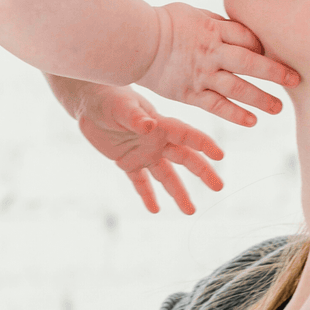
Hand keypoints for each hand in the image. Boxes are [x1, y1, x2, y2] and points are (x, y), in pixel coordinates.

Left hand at [71, 83, 223, 214]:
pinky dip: (147, 195)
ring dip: (178, 192)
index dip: (203, 144)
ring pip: (166, 175)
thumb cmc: (109, 98)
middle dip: (202, 172)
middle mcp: (157, 141)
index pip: (187, 135)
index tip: (220, 156)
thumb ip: (135, 117)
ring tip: (190, 211)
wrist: (89, 102)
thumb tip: (150, 125)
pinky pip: (140, 182)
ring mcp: (144, 153)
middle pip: (184, 158)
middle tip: (218, 187)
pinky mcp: (127, 162)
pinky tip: (154, 210)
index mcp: (160, 124)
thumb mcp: (121, 106)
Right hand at [137, 4, 299, 126]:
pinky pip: (217, 106)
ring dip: (261, 98)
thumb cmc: (161, 23)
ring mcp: (200, 74)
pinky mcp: (189, 93)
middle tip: (296, 79)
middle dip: (276, 72)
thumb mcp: (192, 13)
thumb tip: (236, 30)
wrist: (133, 43)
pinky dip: (236, 114)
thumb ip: (216, 23)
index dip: (263, 45)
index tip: (274, 52)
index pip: (247, 37)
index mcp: (212, 29)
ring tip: (279, 108)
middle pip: (250, 62)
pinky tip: (252, 121)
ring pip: (238, 88)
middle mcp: (210, 52)